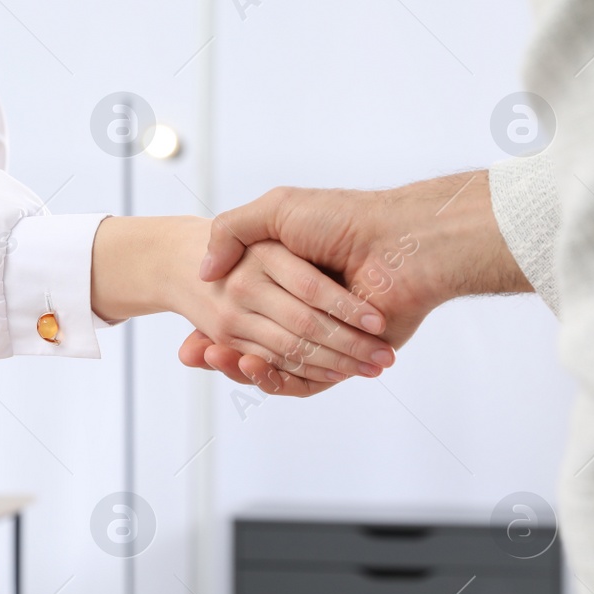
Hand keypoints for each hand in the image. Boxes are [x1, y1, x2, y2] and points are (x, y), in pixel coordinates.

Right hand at [90, 215, 392, 384]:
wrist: (401, 242)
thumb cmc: (343, 219)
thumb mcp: (276, 211)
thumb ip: (233, 231)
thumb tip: (204, 271)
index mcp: (288, 282)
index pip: (241, 314)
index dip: (212, 326)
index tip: (191, 333)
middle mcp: (306, 311)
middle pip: (254, 344)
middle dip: (223, 351)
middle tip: (198, 349)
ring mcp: (326, 338)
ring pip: (275, 365)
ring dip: (244, 367)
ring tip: (220, 356)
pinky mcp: (345, 360)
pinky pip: (305, 382)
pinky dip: (279, 380)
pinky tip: (254, 368)